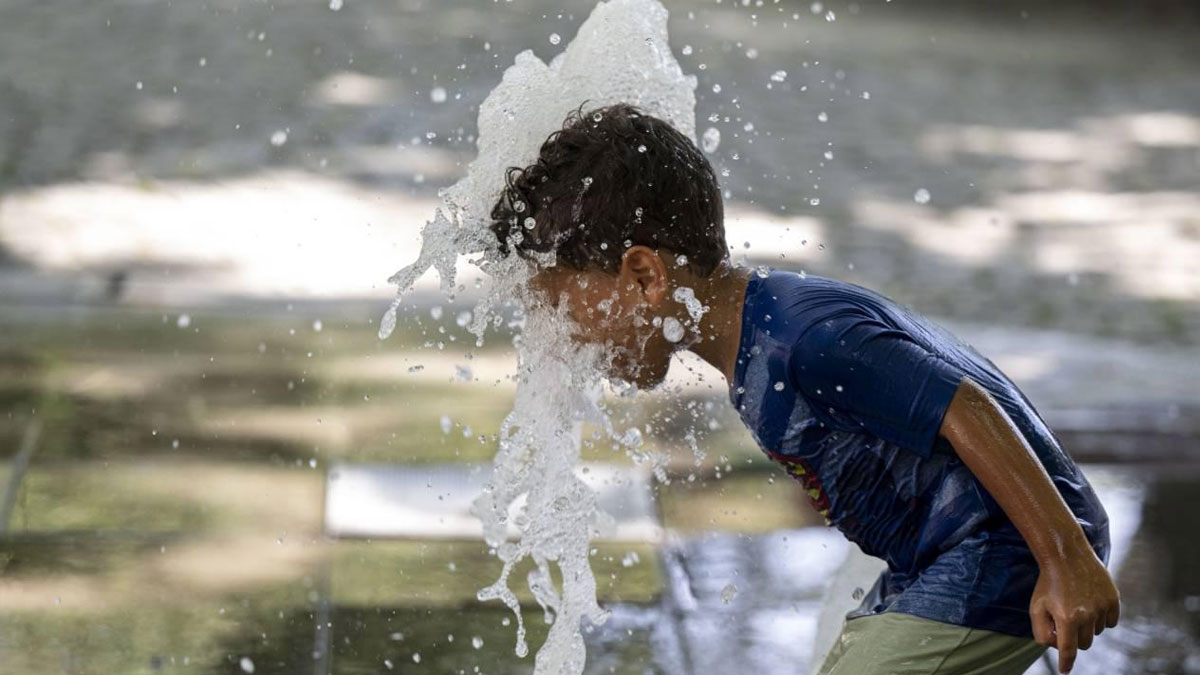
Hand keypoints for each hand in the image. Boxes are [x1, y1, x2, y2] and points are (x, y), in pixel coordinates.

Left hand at [1030, 550, 1120, 672]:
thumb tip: (1056, 648)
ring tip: (1077, 606)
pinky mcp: (1114, 599)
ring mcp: (1102, 606)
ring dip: (1088, 626)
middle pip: (1084, 643)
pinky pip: (1111, 622)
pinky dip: (1102, 619)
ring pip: (1098, 632)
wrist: (1066, 555)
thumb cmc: (1048, 583)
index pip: (1068, 650)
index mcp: (1066, 618)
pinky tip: (1091, 604)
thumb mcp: (1036, 607)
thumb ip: (1042, 632)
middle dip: (1074, 638)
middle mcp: (1087, 614)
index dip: (1066, 663)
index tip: (1065, 671)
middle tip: (1065, 621)